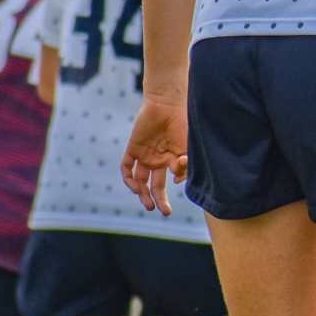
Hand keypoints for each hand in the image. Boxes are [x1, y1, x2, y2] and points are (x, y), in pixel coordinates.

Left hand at [119, 90, 188, 215]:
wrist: (166, 102)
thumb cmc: (182, 122)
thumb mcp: (188, 147)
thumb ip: (185, 165)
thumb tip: (176, 182)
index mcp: (172, 158)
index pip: (172, 178)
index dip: (177, 180)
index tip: (178, 177)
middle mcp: (158, 159)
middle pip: (155, 185)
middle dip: (159, 200)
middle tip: (165, 212)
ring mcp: (145, 154)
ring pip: (140, 180)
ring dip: (142, 194)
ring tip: (148, 204)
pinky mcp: (133, 148)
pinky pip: (126, 168)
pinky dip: (128, 179)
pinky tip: (136, 187)